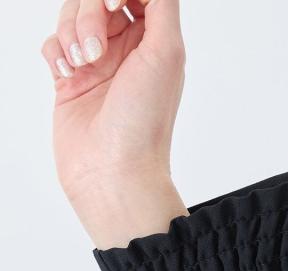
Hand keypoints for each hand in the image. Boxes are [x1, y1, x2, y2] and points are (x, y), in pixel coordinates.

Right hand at [41, 0, 187, 248]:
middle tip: (97, 49)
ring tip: (84, 66)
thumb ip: (162, 7)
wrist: (113, 171)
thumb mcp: (167, 53)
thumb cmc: (143, 120)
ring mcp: (97, 64)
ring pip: (71, 15)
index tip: (114, 5)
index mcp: (156, 42)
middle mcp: (128, 50)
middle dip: (90, 13)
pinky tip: (67, 75)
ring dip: (71, 33)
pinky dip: (55, 52)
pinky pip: (52, 44)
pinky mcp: (70, 80)